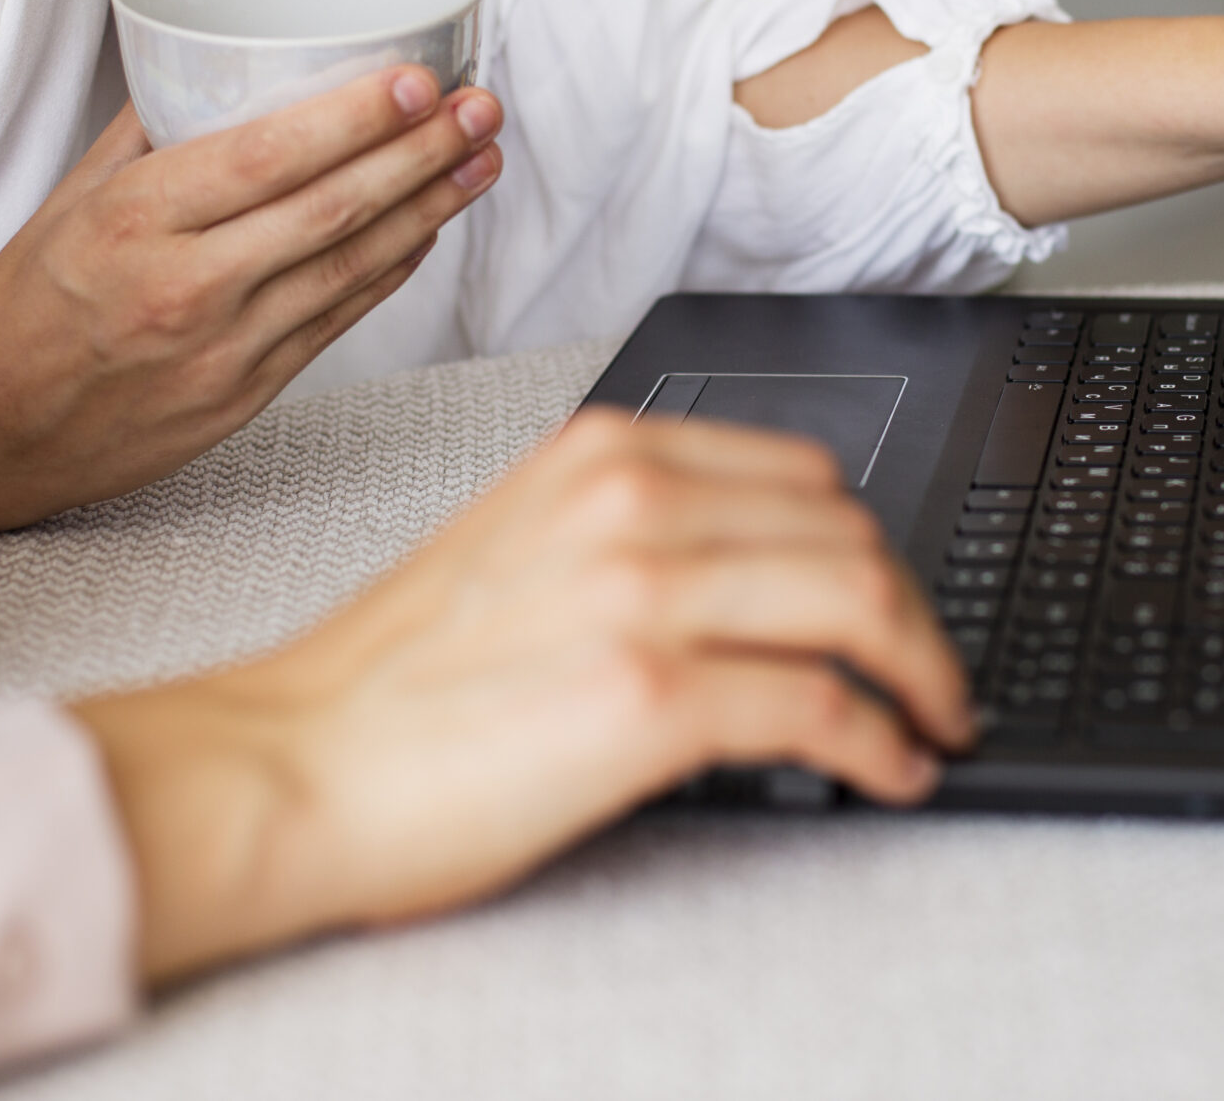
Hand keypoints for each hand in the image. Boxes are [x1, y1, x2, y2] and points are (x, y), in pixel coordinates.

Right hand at [0, 68, 503, 539]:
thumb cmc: (28, 304)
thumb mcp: (72, 198)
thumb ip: (152, 131)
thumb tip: (230, 61)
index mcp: (134, 218)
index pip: (268, 157)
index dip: (356, 118)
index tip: (418, 79)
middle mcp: (184, 283)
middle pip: (330, 209)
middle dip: (421, 153)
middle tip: (481, 108)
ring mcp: (221, 348)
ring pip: (350, 267)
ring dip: (429, 209)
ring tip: (480, 162)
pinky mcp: (244, 396)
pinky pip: (337, 320)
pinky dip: (390, 271)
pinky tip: (428, 230)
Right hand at [73, 410, 972, 982]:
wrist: (286, 765)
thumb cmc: (388, 684)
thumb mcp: (521, 549)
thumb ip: (633, 535)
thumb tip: (753, 583)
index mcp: (599, 453)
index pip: (802, 473)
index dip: (870, 544)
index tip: (893, 599)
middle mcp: (629, 500)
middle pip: (849, 532)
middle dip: (916, 611)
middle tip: (935, 675)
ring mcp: (642, 592)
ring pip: (858, 603)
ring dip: (925, 673)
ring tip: (937, 722)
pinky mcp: (648, 697)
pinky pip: (822, 707)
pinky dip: (883, 742)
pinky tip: (892, 771)